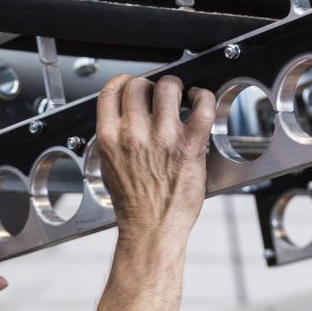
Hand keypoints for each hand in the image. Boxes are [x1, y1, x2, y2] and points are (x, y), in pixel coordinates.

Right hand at [96, 75, 214, 248]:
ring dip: (175, 88)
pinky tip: (198, 102)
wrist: (151, 229)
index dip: (124, 81)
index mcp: (110, 138)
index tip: (132, 84)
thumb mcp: (109, 166)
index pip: (111, 90)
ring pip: (168, 87)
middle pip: (140, 84)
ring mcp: (163, 138)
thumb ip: (114, 137)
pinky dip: (203, 97)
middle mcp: (134, 134)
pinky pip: (201, 105)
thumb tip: (123, 117)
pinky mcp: (190, 145)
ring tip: (180, 97)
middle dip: (150, 86)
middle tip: (159, 97)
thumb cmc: (134, 205)